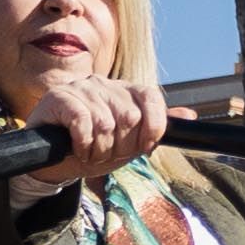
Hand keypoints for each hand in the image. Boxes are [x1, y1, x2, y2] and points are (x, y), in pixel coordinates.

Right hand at [27, 78, 167, 181]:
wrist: (54, 161)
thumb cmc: (94, 148)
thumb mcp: (130, 142)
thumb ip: (157, 127)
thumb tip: (190, 116)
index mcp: (124, 91)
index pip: (151, 97)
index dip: (153, 127)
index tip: (144, 148)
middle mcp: (104, 84)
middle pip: (130, 117)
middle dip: (120, 146)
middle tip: (105, 153)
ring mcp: (81, 88)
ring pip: (106, 124)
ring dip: (98, 150)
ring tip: (89, 152)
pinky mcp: (59, 97)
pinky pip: (83, 122)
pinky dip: (83, 143)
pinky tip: (77, 148)